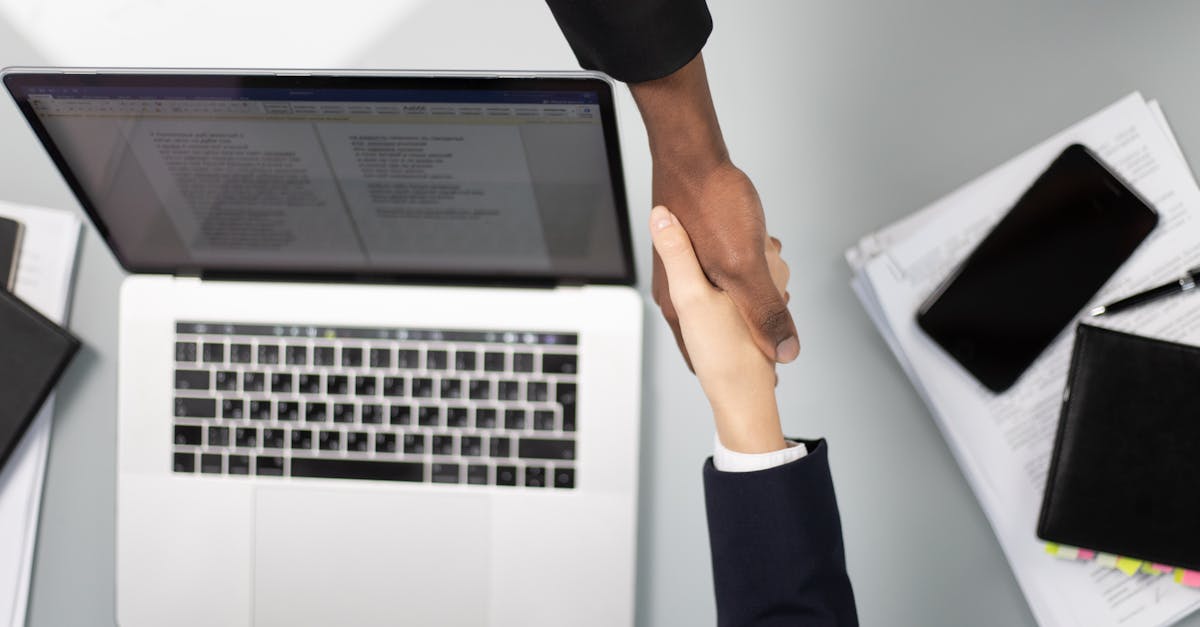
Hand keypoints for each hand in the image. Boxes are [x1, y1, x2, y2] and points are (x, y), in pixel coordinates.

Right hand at [650, 205, 788, 453]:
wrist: (692, 152)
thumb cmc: (712, 203)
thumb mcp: (744, 268)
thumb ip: (763, 313)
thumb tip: (786, 353)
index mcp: (679, 300)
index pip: (699, 354)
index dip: (730, 369)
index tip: (760, 381)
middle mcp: (677, 285)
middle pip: (720, 323)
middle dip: (751, 323)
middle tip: (778, 319)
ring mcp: (688, 263)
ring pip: (729, 292)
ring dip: (755, 287)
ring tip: (775, 278)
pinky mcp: (700, 243)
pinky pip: (730, 266)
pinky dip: (750, 263)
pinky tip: (764, 249)